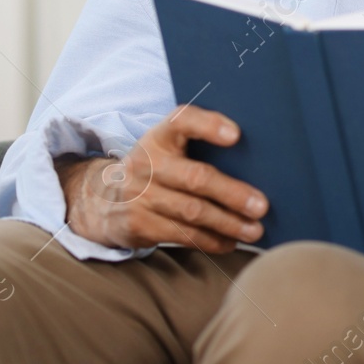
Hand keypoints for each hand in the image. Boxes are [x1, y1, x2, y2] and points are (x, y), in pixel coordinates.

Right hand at [56, 105, 267, 253]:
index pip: (182, 121)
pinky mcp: (139, 224)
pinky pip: (182, 235)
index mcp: (159, 136)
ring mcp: (140, 196)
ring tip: (255, 230)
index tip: (236, 135)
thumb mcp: (168, 150)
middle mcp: (146, 163)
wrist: (101, 199)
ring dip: (229, 223)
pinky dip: (211, 240)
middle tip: (262, 206)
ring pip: (192, 212)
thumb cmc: (157, 169)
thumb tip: (260, 161)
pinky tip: (231, 242)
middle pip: (196, 178)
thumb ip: (200, 148)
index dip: (208, 125)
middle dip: (233, 193)